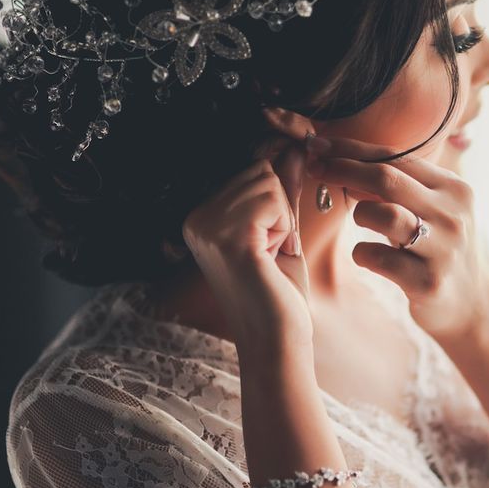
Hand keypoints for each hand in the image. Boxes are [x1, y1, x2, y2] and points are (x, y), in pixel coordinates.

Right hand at [181, 136, 312, 357]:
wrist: (277, 340)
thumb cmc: (279, 291)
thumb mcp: (280, 230)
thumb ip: (282, 189)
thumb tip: (293, 147)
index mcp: (199, 217)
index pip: (251, 172)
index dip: (274, 204)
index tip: (266, 244)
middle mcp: (195, 218)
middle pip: (260, 171)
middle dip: (279, 210)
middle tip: (269, 253)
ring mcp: (207, 227)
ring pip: (269, 183)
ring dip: (282, 221)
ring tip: (268, 257)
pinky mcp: (228, 237)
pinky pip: (274, 200)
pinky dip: (284, 228)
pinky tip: (270, 258)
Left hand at [304, 134, 488, 347]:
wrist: (471, 307)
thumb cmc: (439, 250)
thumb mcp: (434, 211)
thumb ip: (402, 185)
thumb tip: (346, 160)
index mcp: (454, 190)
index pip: (397, 157)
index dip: (352, 148)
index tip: (319, 144)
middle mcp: (453, 215)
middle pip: (386, 178)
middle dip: (342, 168)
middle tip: (314, 167)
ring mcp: (443, 250)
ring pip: (383, 215)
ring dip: (360, 214)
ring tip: (363, 223)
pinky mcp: (428, 283)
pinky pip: (377, 258)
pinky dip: (362, 253)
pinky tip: (369, 256)